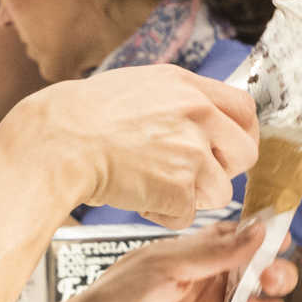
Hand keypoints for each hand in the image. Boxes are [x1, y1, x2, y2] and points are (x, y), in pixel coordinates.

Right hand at [0, 64, 256, 226]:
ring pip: (220, 192)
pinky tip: (138, 198)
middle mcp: (197, 115)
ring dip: (192, 197)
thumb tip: (202, 114)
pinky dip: (164, 215)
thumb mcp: (138, 86)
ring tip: (155, 187)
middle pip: (245, 153)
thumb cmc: (81, 116)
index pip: (245, 109)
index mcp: (187, 87)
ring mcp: (191, 152)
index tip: (230, 148)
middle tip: (193, 174)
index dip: (242, 134)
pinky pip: (187, 216)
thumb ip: (177, 99)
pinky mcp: (178, 189)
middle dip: (223, 170)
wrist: (56, 142)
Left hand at [46, 222, 296, 301]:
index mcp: (200, 255)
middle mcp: (212, 284)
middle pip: (267, 275)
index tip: (279, 237)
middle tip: (268, 277)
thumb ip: (214, 252)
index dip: (268, 237)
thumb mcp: (163, 266)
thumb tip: (259, 231)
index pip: (246, 239)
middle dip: (278, 273)